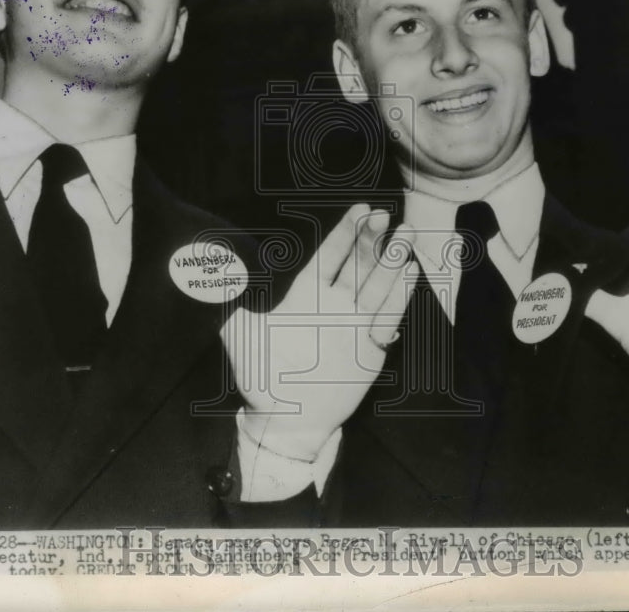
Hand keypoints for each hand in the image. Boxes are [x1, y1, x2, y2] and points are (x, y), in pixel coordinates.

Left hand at [222, 204, 417, 460]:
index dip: (346, 232)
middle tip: (386, 216)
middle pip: (358, 263)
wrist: (289, 420)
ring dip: (393, 260)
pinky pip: (390, 315)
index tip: (362, 209)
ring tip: (407, 234)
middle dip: (372, 239)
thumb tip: (217, 284)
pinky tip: (411, 272)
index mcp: (306, 296)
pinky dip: (401, 294)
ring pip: (378, 284)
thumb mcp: (243, 342)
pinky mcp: (372, 346)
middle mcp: (334, 304)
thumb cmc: (264, 381)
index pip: (330, 256)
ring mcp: (355, 323)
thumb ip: (233, 312)